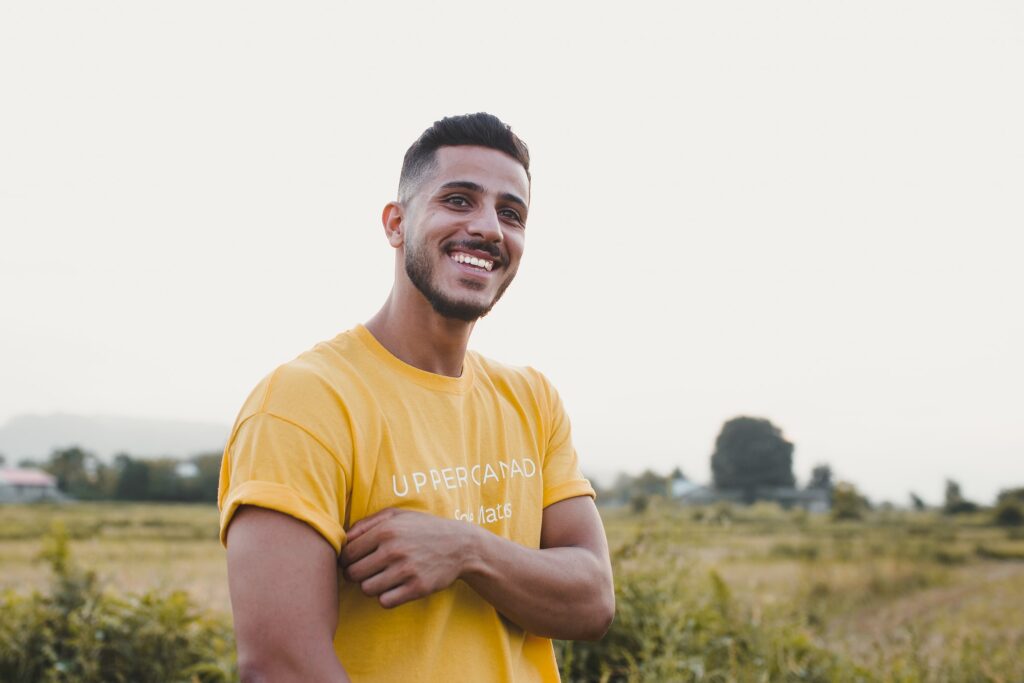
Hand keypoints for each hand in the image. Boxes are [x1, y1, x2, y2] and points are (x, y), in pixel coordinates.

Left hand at [340, 508, 473, 607]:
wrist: (460, 545)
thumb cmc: (423, 528)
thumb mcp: (397, 515)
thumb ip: (367, 523)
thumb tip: (343, 538)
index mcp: (385, 530)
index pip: (347, 554)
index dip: (347, 559)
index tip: (357, 560)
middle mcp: (393, 550)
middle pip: (353, 574)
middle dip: (357, 574)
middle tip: (369, 570)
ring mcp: (406, 570)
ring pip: (367, 589)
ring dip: (372, 586)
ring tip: (384, 577)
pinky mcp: (417, 588)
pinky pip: (385, 602)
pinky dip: (387, 597)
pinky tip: (396, 587)